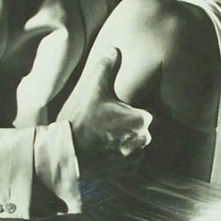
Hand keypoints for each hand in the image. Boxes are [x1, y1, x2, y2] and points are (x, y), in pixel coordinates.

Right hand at [64, 48, 152, 173]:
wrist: (72, 153)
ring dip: (128, 143)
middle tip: (112, 126)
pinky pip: (132, 162)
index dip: (133, 111)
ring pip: (138, 146)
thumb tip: (114, 49)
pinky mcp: (128, 171)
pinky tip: (108, 152)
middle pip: (143, 130)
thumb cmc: (85, 120)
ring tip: (109, 140)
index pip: (148, 112)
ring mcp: (137, 156)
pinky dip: (123, 158)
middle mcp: (144, 139)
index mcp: (142, 118)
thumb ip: (107, 67)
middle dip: (131, 128)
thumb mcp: (95, 90)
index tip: (121, 112)